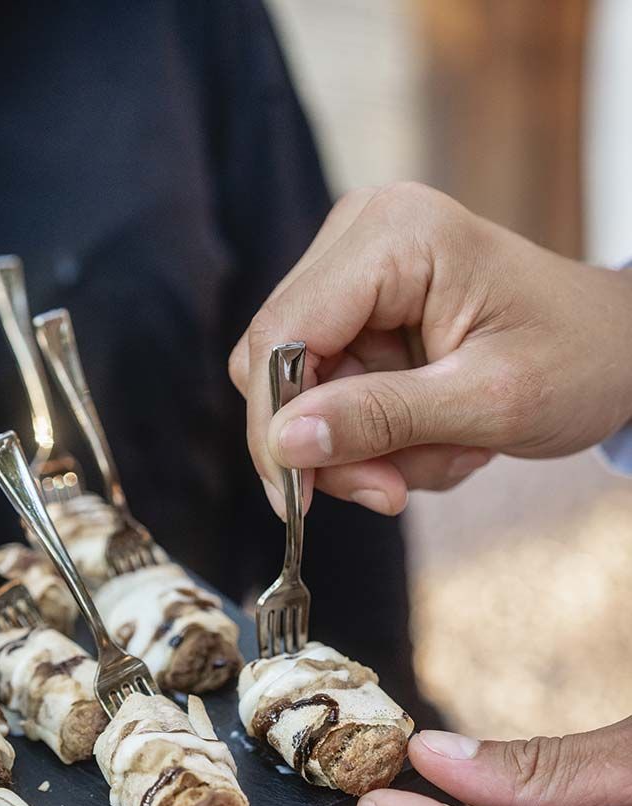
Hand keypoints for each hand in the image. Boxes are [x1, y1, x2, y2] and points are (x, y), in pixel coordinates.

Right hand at [229, 182, 631, 515]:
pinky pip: (334, 392)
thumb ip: (382, 419)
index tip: (297, 504)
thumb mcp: (489, 401)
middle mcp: (361, 237)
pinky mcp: (363, 309)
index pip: (282, 335)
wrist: (619, 347)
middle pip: (280, 363)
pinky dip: (380, 434)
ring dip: (369, 446)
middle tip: (393, 489)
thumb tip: (286, 444)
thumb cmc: (579, 357)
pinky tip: (438, 435)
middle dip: (335, 443)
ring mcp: (357, 271)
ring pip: (305, 390)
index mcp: (394, 235)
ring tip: (448, 450)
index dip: (275, 425)